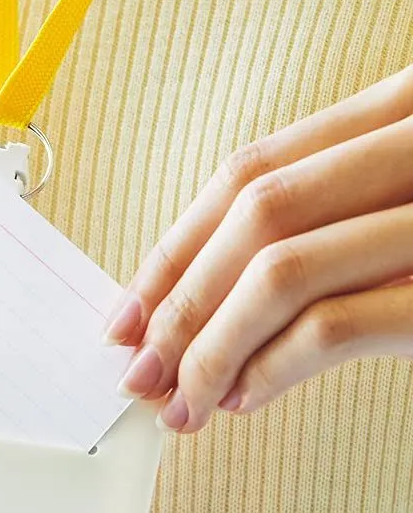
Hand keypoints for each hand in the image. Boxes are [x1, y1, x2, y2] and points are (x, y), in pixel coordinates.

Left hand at [102, 65, 412, 433]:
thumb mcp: (400, 208)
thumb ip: (328, 224)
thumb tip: (205, 301)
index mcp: (401, 112)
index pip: (249, 173)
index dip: (176, 246)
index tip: (127, 309)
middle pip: (253, 215)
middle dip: (177, 302)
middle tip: (137, 368)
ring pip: (279, 269)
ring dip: (208, 347)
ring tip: (181, 400)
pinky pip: (335, 324)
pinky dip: (269, 367)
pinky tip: (243, 399)